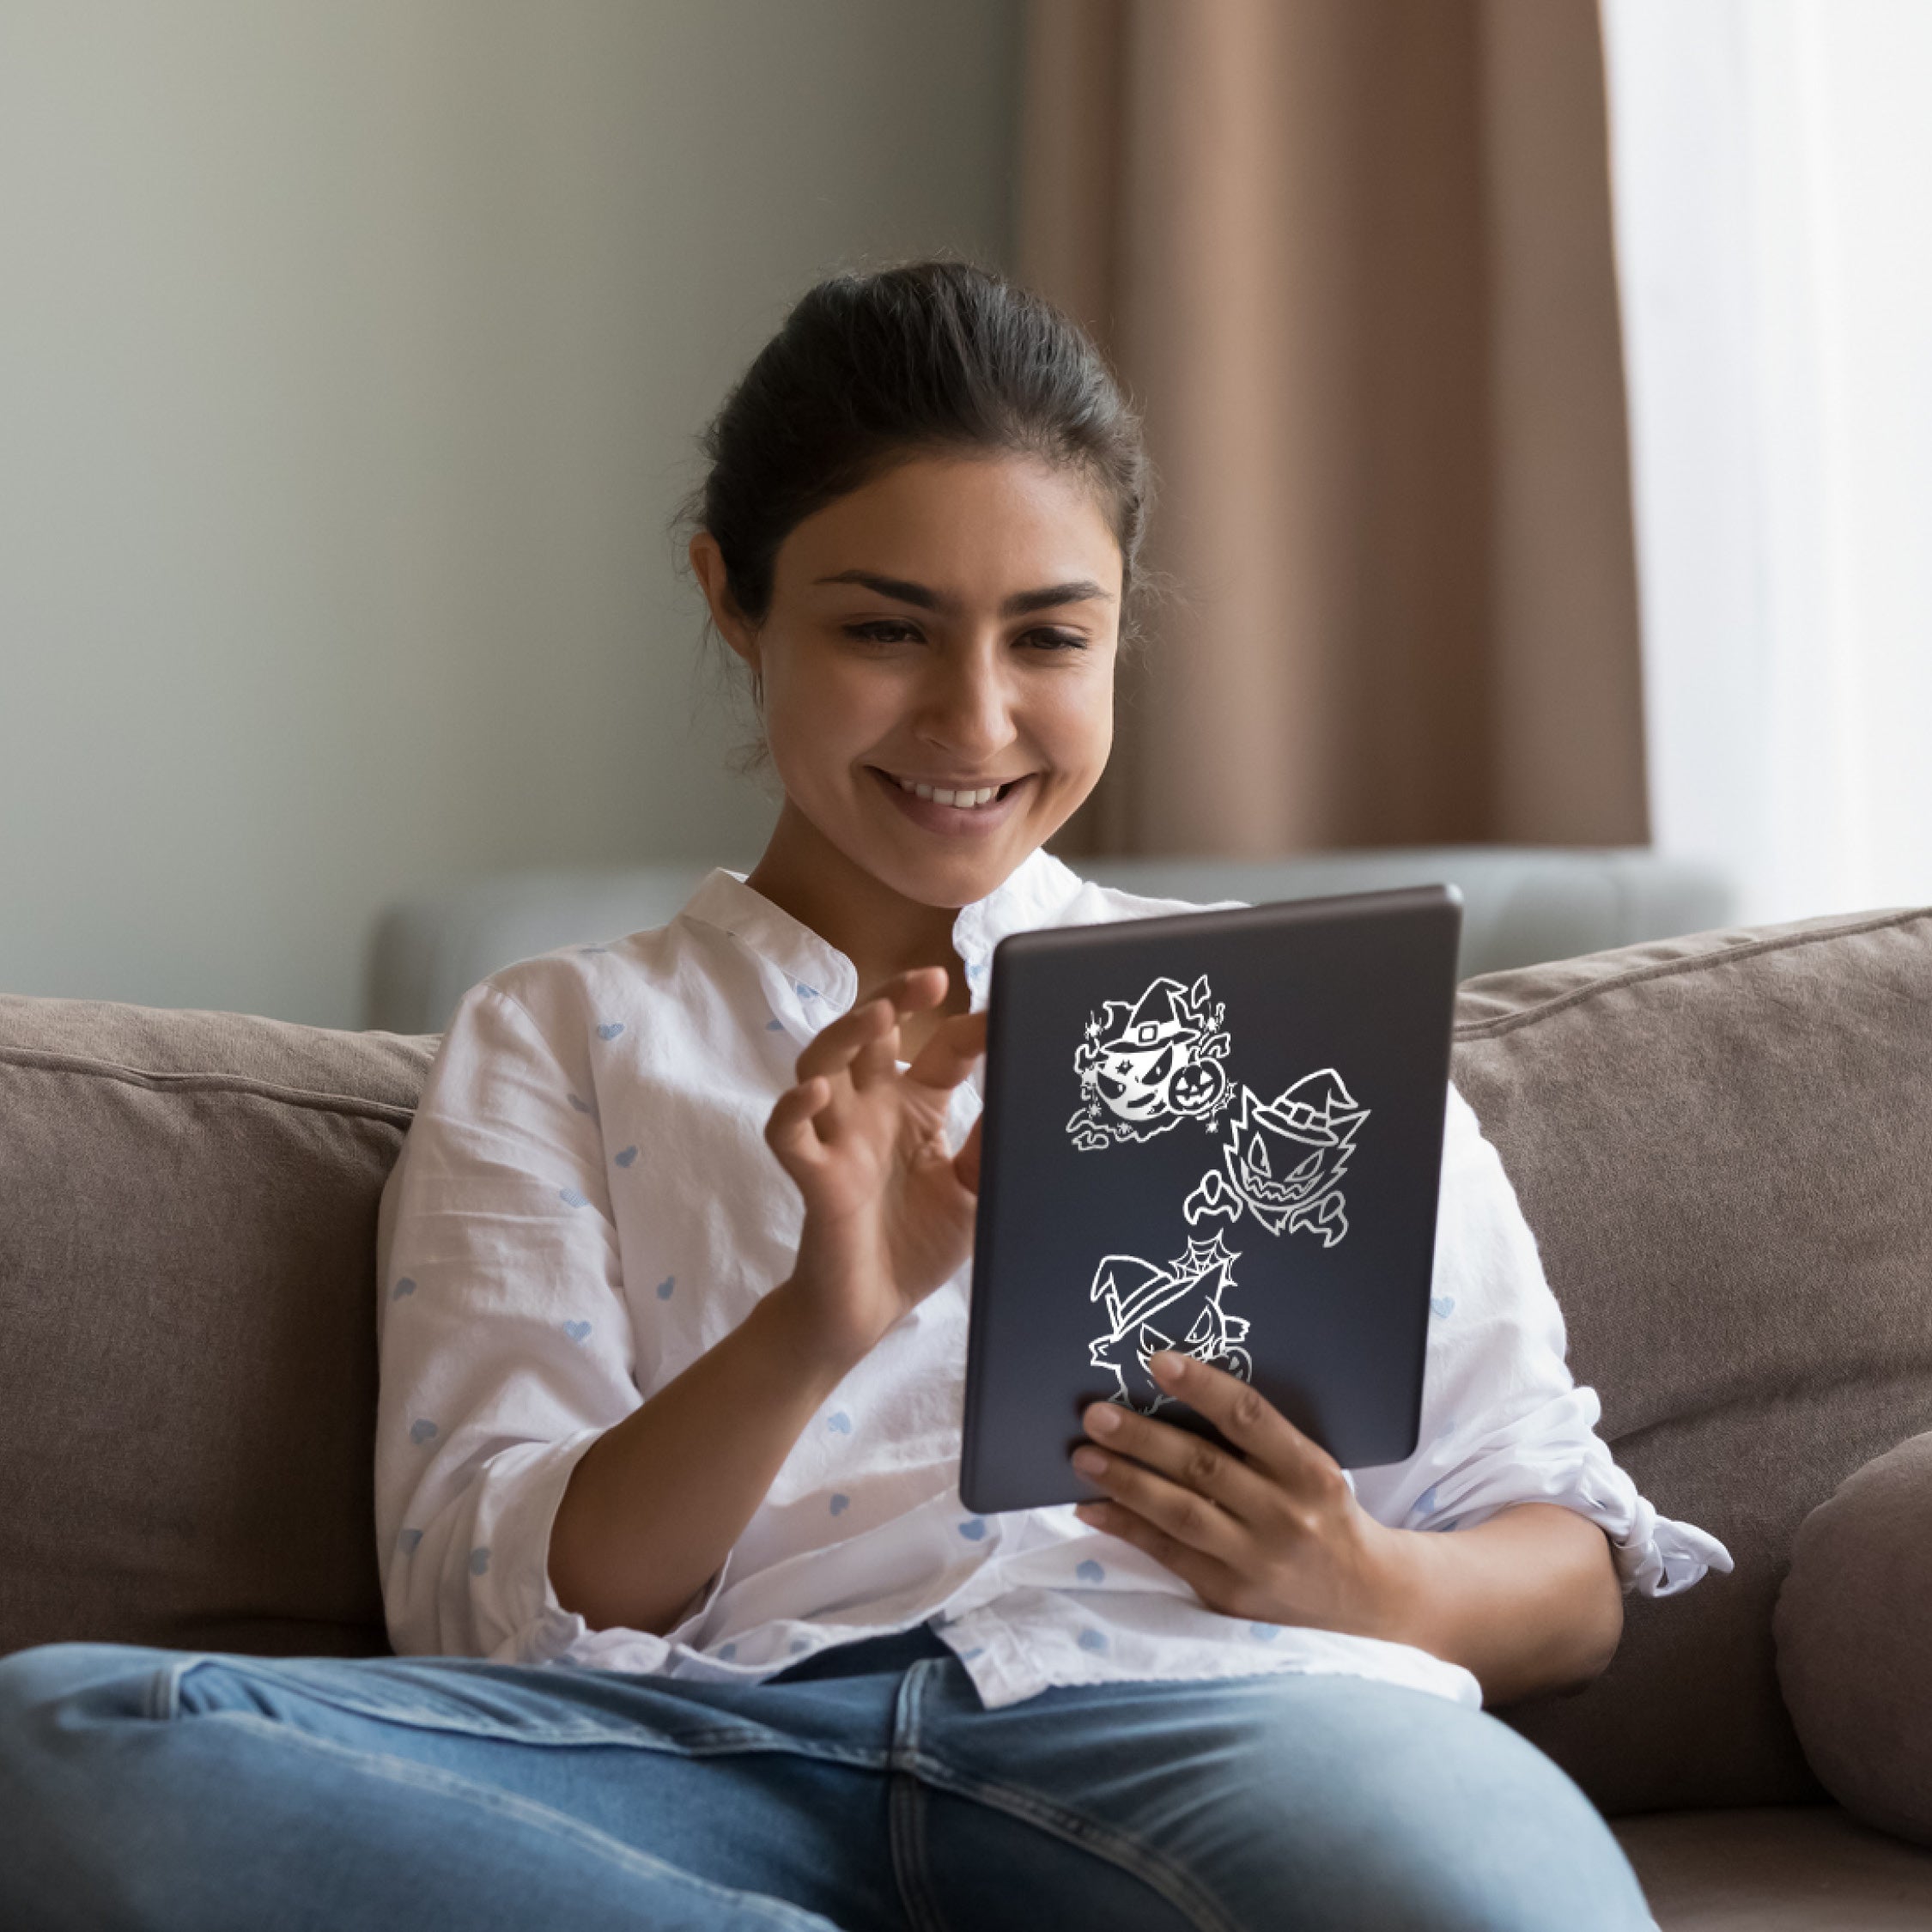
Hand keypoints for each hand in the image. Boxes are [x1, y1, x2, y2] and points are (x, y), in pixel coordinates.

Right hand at [764, 966, 986, 1369]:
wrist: (869, 1309)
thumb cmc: (917, 1244)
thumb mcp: (976, 1189)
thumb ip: (995, 1140)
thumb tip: (1034, 1089)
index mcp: (913, 1106)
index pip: (939, 1048)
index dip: (968, 1027)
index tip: (1001, 1014)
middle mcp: (870, 1110)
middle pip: (868, 1035)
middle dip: (892, 1000)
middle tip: (928, 980)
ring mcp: (837, 1138)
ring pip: (821, 1064)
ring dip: (845, 1034)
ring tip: (877, 1016)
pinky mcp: (813, 1176)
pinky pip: (789, 1135)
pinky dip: (794, 1109)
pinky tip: (816, 1092)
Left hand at [1070, 1351, 1411, 1640]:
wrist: (1364, 1595)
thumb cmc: (1323, 1511)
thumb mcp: (1311, 1466)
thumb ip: (1258, 1438)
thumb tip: (1171, 1393)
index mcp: (1309, 1470)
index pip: (1250, 1418)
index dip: (1203, 1387)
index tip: (1157, 1361)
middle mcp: (1284, 1514)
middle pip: (1203, 1467)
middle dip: (1143, 1438)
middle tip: (1095, 1414)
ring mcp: (1256, 1559)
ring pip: (1179, 1514)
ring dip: (1125, 1482)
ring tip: (1083, 1456)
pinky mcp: (1231, 1595)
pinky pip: (1168, 1555)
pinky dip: (1125, 1529)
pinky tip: (1092, 1508)